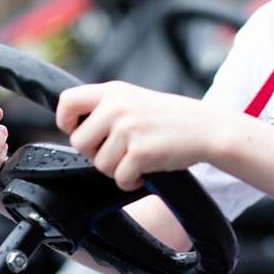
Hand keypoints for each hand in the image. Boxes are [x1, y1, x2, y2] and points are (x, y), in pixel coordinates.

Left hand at [55, 82, 214, 190]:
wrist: (206, 128)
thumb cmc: (170, 118)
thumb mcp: (134, 100)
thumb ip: (106, 108)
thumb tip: (75, 130)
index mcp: (113, 91)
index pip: (67, 101)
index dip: (66, 121)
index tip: (79, 131)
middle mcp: (117, 107)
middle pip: (79, 142)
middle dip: (95, 154)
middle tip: (118, 152)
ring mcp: (128, 129)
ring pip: (99, 164)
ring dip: (116, 169)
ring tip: (136, 159)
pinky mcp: (140, 152)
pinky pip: (119, 178)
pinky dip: (131, 181)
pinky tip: (144, 171)